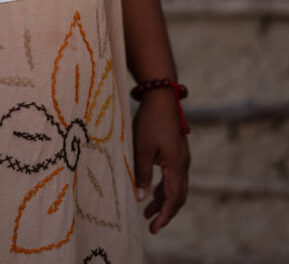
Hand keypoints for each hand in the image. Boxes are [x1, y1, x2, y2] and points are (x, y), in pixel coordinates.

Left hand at [132, 90, 189, 232]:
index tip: (155, 229)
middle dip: (165, 211)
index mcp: (176, 166)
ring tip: (148, 211)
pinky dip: (164, 186)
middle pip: (178, 196)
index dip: (164, 216)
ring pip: (176, 186)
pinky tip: (153, 189)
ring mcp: (181, 157)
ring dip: (163, 199)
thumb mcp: (142, 149)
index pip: (173, 199)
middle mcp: (183, 164)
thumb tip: (140, 199)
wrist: (161, 96)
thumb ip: (142, 174)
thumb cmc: (150, 121)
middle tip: (152, 225)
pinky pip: (174, 176)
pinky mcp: (177, 150)